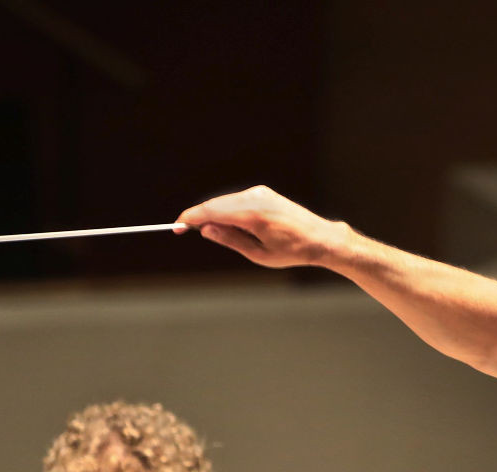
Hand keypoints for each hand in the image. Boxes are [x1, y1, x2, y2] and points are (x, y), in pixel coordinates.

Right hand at [175, 186, 344, 268]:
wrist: (319, 237)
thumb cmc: (291, 251)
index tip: (177, 226)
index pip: (212, 211)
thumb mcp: (258, 254)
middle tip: (184, 229)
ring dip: (213, 214)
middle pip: (215, 204)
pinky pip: (236, 200)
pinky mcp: (263, 193)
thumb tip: (206, 230)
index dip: (191, 218)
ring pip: (225, 201)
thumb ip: (230, 240)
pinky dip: (226, 210)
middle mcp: (255, 198)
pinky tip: (228, 225)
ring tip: (211, 233)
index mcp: (253, 214)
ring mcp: (259, 192)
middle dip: (198, 216)